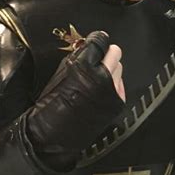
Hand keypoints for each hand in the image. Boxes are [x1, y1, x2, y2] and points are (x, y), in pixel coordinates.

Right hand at [26, 31, 124, 168]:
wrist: (54, 134)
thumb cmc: (53, 104)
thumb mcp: (62, 71)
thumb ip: (80, 55)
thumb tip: (91, 45)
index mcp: (83, 65)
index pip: (100, 40)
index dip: (97, 41)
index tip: (97, 42)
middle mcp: (101, 76)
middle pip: (115, 52)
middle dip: (106, 54)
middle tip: (99, 59)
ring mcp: (111, 89)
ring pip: (119, 68)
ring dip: (110, 70)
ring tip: (97, 79)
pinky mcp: (118, 102)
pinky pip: (121, 85)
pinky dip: (113, 86)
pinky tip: (101, 92)